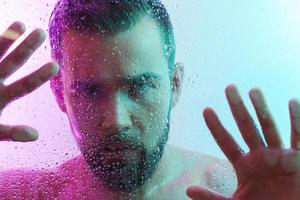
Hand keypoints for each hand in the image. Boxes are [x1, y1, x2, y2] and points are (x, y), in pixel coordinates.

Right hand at [0, 21, 58, 141]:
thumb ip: (10, 132)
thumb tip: (35, 135)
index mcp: (1, 97)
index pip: (24, 85)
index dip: (39, 76)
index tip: (55, 65)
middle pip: (12, 63)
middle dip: (26, 48)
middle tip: (42, 32)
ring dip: (6, 39)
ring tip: (21, 23)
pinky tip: (1, 22)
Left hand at [186, 84, 299, 199]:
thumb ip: (212, 197)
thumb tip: (188, 190)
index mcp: (244, 164)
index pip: (226, 141)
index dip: (216, 126)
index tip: (206, 109)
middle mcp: (260, 155)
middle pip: (246, 127)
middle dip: (238, 108)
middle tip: (230, 87)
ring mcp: (278, 155)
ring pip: (269, 127)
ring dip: (262, 109)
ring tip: (253, 90)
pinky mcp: (297, 159)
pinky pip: (298, 137)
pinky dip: (296, 121)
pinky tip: (292, 102)